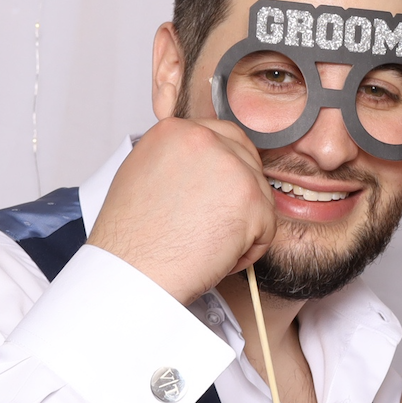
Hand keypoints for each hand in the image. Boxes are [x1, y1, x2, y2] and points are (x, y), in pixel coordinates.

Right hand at [87, 118, 275, 304]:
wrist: (133, 271)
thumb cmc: (134, 238)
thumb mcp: (145, 174)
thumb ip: (180, 160)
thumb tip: (206, 165)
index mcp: (176, 131)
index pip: (226, 137)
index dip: (228, 170)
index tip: (220, 193)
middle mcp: (204, 141)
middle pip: (249, 164)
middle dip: (239, 197)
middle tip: (212, 223)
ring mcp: (232, 169)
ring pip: (260, 196)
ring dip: (243, 225)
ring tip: (206, 242)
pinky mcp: (252, 201)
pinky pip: (267, 227)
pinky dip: (249, 249)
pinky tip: (216, 255)